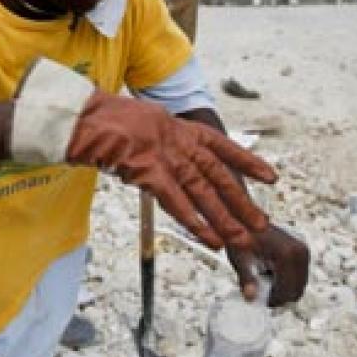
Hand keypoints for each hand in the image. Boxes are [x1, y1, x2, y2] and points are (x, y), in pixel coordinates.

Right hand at [66, 93, 275, 250]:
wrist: (86, 117)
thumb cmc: (106, 121)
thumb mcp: (142, 124)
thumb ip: (159, 143)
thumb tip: (163, 164)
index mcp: (179, 129)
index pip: (221, 146)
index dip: (247, 161)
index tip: (270, 176)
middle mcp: (179, 143)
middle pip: (218, 175)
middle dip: (240, 200)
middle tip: (260, 223)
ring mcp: (166, 157)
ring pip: (203, 192)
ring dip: (223, 218)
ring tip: (240, 239)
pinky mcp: (149, 172)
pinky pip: (176, 201)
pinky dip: (193, 221)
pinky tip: (208, 237)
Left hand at [227, 225, 309, 305]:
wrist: (246, 219)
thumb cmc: (241, 236)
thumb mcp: (240, 258)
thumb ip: (246, 279)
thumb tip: (251, 297)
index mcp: (286, 254)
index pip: (287, 290)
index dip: (273, 300)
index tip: (260, 300)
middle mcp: (300, 251)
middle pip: (297, 289)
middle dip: (280, 296)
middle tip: (261, 294)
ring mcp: (303, 251)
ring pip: (299, 285)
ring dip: (283, 288)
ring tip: (263, 280)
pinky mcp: (303, 252)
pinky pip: (299, 276)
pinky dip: (286, 281)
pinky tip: (269, 273)